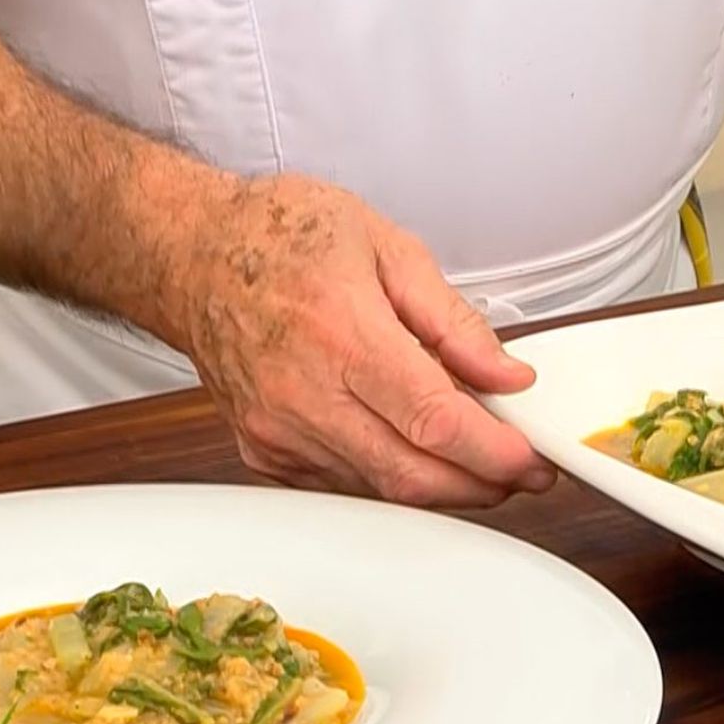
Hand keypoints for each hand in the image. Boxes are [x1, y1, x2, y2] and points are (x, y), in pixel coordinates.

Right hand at [164, 172, 556, 506]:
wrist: (190, 251)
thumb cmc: (278, 234)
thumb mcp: (387, 246)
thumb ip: (453, 321)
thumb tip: (506, 374)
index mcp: (342, 333)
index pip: (434, 421)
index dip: (495, 453)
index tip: (532, 459)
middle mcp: (305, 392)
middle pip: (412, 474)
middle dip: (481, 485)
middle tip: (521, 472)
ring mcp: (279, 429)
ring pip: (380, 489)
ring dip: (441, 486)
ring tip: (477, 457)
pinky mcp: (264, 450)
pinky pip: (343, 483)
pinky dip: (389, 476)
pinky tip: (413, 451)